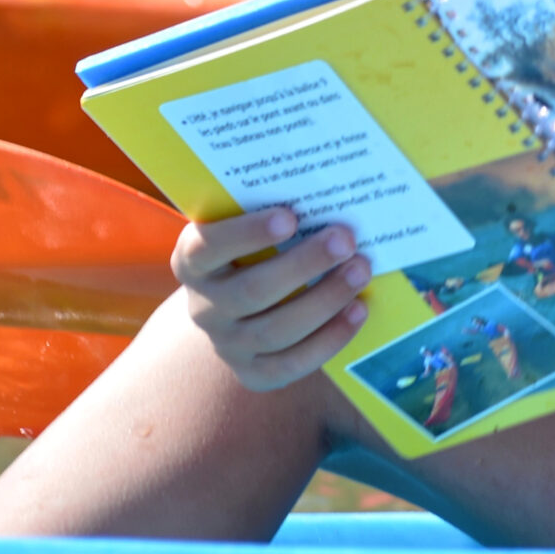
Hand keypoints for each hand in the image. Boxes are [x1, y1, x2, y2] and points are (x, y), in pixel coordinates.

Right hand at [169, 207, 369, 391]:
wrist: (240, 304)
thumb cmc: (259, 247)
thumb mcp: (255, 223)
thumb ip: (281, 206)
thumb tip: (336, 181)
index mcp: (194, 259)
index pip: (207, 247)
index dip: (246, 233)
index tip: (290, 217)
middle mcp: (203, 305)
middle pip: (250, 291)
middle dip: (303, 265)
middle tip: (346, 239)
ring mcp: (226, 343)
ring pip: (273, 331)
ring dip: (324, 300)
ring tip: (361, 270)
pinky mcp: (252, 372)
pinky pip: (289, 364)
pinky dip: (329, 339)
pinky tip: (358, 310)